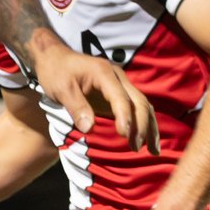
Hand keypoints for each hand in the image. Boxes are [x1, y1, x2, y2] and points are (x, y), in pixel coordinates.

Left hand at [23, 30, 155, 148]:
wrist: (56, 58)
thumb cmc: (57, 72)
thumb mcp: (61, 89)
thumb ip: (76, 107)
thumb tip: (89, 129)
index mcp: (104, 73)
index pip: (120, 97)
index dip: (125, 116)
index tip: (124, 135)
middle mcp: (118, 78)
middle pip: (139, 101)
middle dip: (141, 125)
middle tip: (136, 147)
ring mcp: (121, 86)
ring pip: (143, 105)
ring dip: (150, 127)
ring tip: (153, 151)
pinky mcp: (119, 94)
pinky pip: (137, 109)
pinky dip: (144, 124)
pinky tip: (147, 141)